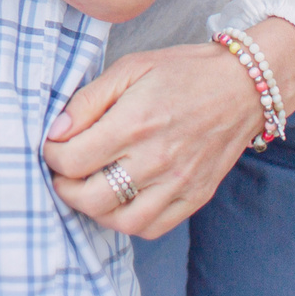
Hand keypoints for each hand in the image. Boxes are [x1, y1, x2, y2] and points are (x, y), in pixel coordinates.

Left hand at [40, 44, 259, 237]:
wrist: (243, 85)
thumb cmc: (184, 71)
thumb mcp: (130, 67)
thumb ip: (88, 100)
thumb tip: (56, 130)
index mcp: (134, 123)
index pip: (73, 159)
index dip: (51, 155)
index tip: (53, 146)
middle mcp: (155, 159)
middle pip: (91, 198)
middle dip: (65, 188)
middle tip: (63, 172)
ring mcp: (178, 183)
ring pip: (120, 221)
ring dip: (94, 210)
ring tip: (89, 189)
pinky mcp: (195, 197)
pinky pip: (153, 227)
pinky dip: (129, 221)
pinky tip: (121, 201)